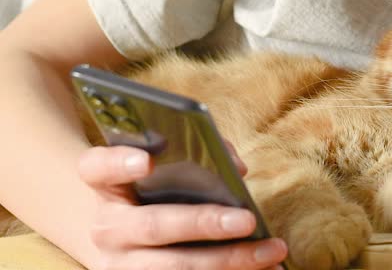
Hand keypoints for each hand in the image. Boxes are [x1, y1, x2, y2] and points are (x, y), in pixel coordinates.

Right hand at [77, 145, 286, 269]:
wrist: (122, 235)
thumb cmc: (154, 188)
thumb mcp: (160, 166)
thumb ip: (196, 153)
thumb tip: (236, 169)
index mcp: (104, 185)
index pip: (98, 167)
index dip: (119, 163)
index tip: (146, 161)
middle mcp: (107, 227)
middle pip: (152, 226)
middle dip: (202, 224)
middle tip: (247, 220)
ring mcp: (121, 265)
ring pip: (176, 268)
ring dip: (230, 261)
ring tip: (272, 251)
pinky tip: (265, 268)